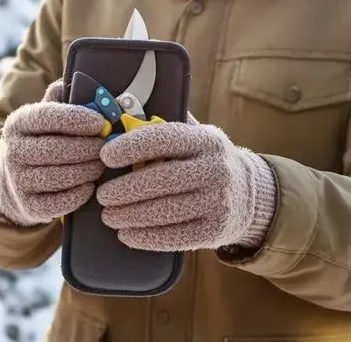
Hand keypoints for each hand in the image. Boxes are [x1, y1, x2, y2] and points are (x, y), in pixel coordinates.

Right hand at [0, 79, 107, 225]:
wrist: (13, 182)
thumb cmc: (42, 140)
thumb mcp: (44, 116)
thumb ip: (63, 97)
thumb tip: (86, 83)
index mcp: (18, 123)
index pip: (47, 117)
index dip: (77, 119)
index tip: (101, 123)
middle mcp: (13, 151)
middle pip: (57, 149)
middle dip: (89, 148)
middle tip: (109, 147)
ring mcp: (18, 180)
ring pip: (61, 176)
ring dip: (88, 170)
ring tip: (102, 164)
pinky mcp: (28, 206)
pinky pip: (60, 202)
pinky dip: (79, 194)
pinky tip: (90, 186)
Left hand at [95, 119, 276, 250]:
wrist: (248, 193)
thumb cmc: (205, 160)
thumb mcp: (195, 136)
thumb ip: (163, 127)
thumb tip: (117, 113)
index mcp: (205, 140)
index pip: (164, 139)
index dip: (131, 147)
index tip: (105, 156)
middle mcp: (215, 169)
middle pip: (161, 180)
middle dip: (125, 189)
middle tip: (102, 195)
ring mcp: (218, 202)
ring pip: (165, 211)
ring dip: (130, 216)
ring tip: (109, 216)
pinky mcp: (215, 231)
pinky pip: (175, 237)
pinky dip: (146, 237)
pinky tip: (127, 234)